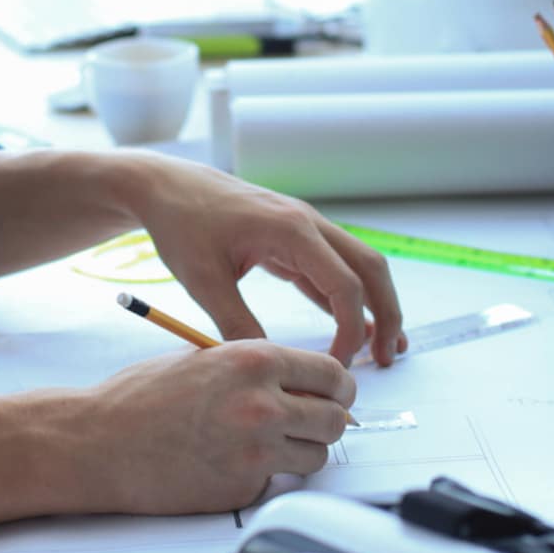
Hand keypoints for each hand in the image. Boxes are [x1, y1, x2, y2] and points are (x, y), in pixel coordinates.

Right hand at [83, 339, 356, 513]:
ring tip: (268, 442)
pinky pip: (278, 482)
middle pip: (335, 419)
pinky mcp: (242, 488)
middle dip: (327, 420)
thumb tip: (302, 381)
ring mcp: (255, 452)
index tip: (335, 394)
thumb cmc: (142, 396)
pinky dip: (266, 476)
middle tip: (311, 421)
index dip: (338, 387)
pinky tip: (232, 462)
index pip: (333, 375)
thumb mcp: (205, 358)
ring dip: (302, 451)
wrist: (99, 442)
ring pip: (316, 456)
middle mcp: (263, 405)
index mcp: (254, 361)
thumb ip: (257, 367)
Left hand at [120, 155, 405, 366]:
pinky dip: (347, 298)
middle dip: (387, 314)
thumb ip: (236, 323)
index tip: (339, 366)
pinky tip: (351, 327)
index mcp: (291, 230)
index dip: (351, 330)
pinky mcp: (293, 237)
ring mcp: (304, 227)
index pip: (345, 285)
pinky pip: (332, 268)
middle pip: (370, 268)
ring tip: (383, 349)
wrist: (166, 186)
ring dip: (374, 305)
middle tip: (388, 359)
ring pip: (358, 266)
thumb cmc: (181, 224)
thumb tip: (269, 364)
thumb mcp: (203, 281)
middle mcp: (308, 223)